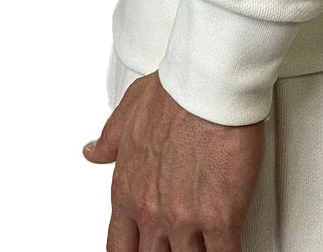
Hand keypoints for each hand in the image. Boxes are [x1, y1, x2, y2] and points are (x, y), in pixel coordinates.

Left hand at [82, 69, 264, 250]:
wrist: (207, 86)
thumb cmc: (173, 93)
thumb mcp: (128, 112)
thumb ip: (110, 140)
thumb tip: (93, 151)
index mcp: (127, 190)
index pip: (119, 245)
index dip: (132, 251)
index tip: (142, 246)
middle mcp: (152, 211)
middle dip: (167, 249)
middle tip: (179, 237)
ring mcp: (185, 219)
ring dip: (197, 248)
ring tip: (206, 236)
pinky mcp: (221, 218)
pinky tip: (228, 244)